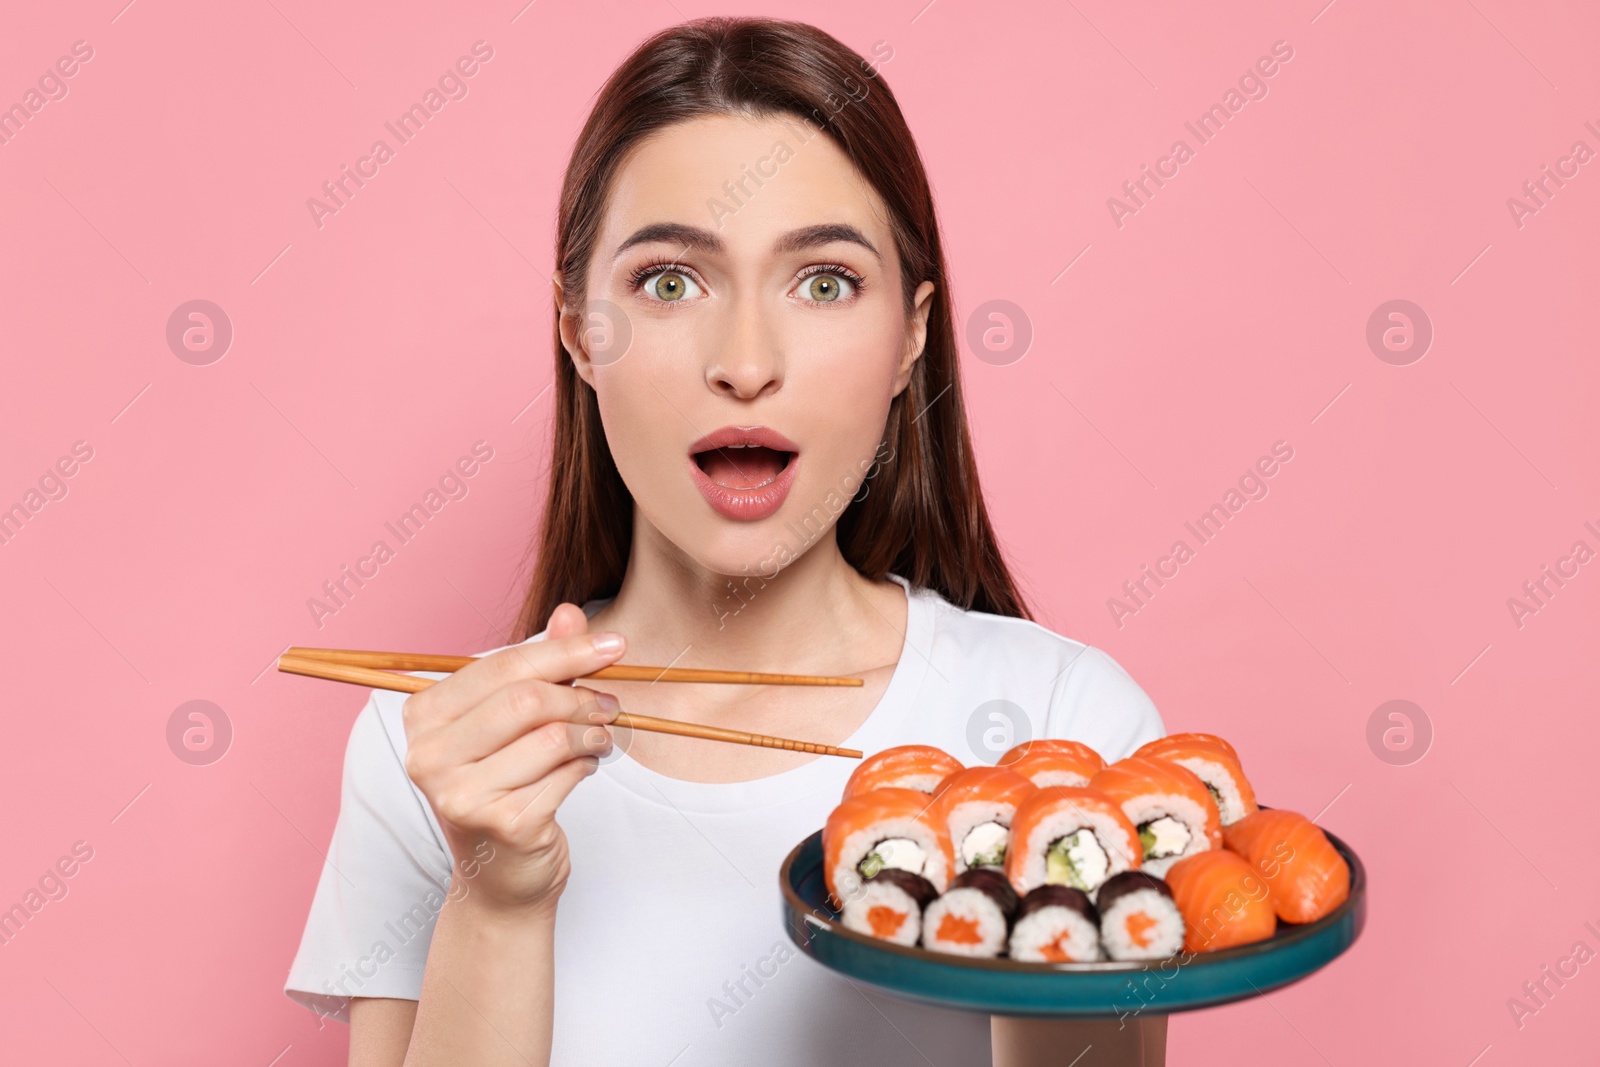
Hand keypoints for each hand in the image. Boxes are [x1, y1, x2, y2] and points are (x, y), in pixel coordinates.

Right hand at [401, 604, 624, 915]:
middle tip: (611, 706)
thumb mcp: (517, 720)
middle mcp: (429, 755)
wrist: (501, 876)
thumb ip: (541, 664)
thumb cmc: (506, 785)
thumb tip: (569, 612)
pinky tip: (583, 771)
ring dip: (592, 734)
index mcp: (425, 716)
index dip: (567, 651)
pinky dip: (586, 768)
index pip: (504, 666)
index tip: (615, 645)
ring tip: (599, 740)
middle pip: (527, 699)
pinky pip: (566, 775)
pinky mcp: (500, 825)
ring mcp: (460, 794)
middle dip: (582, 697)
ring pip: (553, 737)